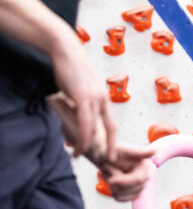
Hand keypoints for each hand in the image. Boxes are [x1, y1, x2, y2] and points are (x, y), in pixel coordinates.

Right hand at [50, 37, 115, 159]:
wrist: (64, 47)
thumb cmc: (70, 65)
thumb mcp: (80, 85)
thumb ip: (82, 99)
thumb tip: (77, 109)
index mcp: (103, 97)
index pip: (111, 122)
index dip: (112, 138)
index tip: (112, 150)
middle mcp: (102, 99)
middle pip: (109, 128)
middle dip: (110, 146)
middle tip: (109, 161)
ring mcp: (94, 99)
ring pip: (95, 128)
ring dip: (89, 144)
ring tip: (82, 155)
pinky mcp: (82, 97)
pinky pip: (85, 123)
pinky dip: (82, 136)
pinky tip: (79, 145)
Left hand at [98, 145, 154, 201]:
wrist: (105, 156)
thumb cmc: (113, 151)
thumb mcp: (124, 150)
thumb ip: (139, 153)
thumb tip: (154, 151)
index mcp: (146, 168)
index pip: (138, 180)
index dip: (124, 181)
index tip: (111, 180)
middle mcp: (145, 179)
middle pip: (128, 189)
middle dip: (115, 180)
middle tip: (107, 167)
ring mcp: (139, 188)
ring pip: (122, 194)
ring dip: (111, 184)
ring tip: (109, 172)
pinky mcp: (132, 194)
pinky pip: (119, 198)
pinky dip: (112, 190)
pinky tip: (111, 180)